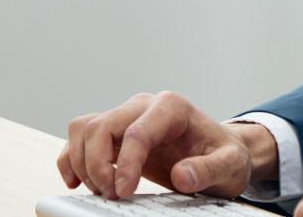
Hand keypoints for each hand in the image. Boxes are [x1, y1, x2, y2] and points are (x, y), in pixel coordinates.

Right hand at [56, 91, 266, 199]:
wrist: (221, 153)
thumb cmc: (225, 156)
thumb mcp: (230, 166)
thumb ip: (210, 170)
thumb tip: (182, 174)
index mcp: (173, 108)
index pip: (137, 132)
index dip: (125, 165)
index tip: (123, 193)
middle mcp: (146, 106)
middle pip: (101, 126)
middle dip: (97, 165)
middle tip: (112, 196)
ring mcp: (128, 117)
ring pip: (84, 129)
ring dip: (82, 163)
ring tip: (102, 192)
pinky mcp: (116, 134)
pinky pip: (80, 137)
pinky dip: (71, 159)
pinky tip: (77, 182)